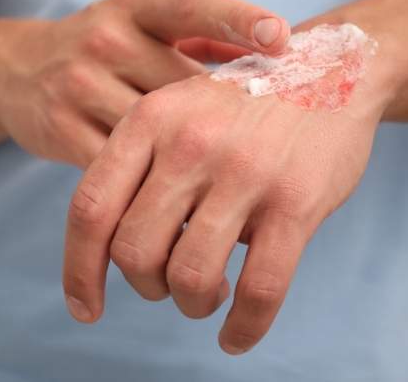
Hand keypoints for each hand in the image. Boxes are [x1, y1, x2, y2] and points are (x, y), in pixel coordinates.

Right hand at [0, 0, 287, 166]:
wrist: (15, 71)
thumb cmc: (101, 50)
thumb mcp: (140, 25)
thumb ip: (198, 39)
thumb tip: (267, 57)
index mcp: (134, 7)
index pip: (191, 6)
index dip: (238, 19)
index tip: (281, 39)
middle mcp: (105, 39)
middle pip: (182, 84)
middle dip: (222, 117)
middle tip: (264, 142)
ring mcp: (79, 85)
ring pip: (153, 130)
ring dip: (191, 156)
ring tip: (229, 176)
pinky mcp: (60, 129)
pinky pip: (123, 164)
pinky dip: (155, 181)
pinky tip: (181, 193)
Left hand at [63, 0, 407, 352]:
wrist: (327, 71)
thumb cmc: (245, 104)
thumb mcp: (181, 108)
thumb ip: (144, 165)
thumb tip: (118, 247)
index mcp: (151, 119)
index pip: (91, 209)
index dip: (79, 270)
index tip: (86, 307)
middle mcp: (191, 143)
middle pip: (135, 252)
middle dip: (147, 286)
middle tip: (168, 283)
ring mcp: (245, 172)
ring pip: (191, 277)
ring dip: (192, 303)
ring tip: (207, 295)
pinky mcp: (296, 201)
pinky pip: (259, 291)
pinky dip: (244, 328)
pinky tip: (237, 336)